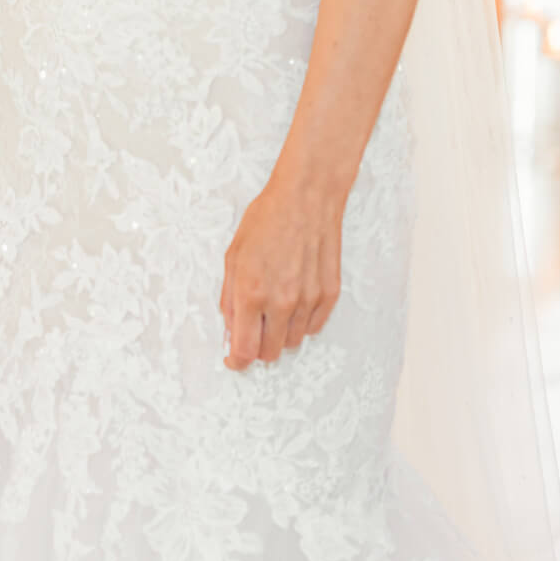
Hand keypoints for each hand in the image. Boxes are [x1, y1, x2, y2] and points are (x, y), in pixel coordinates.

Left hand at [220, 171, 344, 371]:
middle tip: (252, 332)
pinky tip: (292, 303)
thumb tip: (231, 329)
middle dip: (257, 348)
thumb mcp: (233, 258)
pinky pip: (313, 327)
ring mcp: (309, 300)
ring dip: (279, 335)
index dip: (237, 362)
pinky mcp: (329, 294)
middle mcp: (282, 302)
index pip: (245, 350)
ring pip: (292, 342)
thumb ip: (229, 298)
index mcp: (252, 294)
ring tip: (272, 310)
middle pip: (270, 352)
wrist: (306, 198)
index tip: (233, 361)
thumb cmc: (266, 221)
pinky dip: (301, 323)